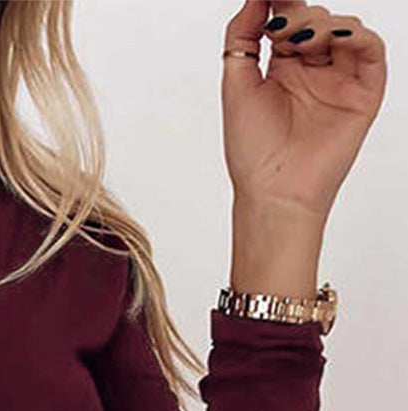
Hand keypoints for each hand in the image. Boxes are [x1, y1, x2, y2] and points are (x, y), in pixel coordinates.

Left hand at [221, 2, 386, 222]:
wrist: (273, 192)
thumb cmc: (253, 151)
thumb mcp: (236, 82)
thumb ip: (243, 35)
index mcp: (284, 67)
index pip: (289, 19)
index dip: (282, 2)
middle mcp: (313, 70)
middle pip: (315, 19)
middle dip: (298, 15)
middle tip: (281, 27)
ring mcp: (339, 80)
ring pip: (343, 28)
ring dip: (322, 23)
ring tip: (300, 38)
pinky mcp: (363, 94)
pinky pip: (372, 50)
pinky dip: (357, 34)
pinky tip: (336, 35)